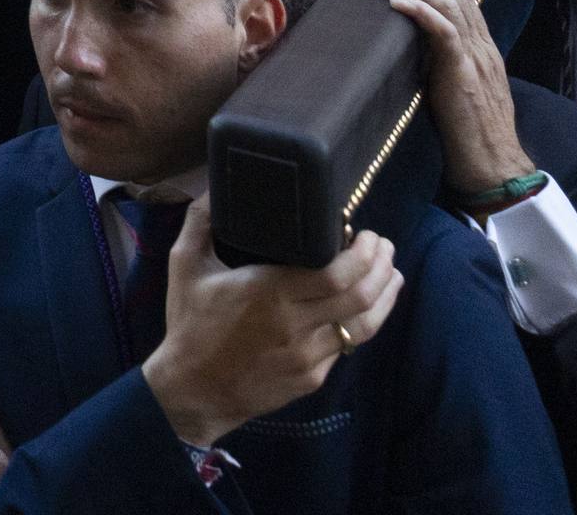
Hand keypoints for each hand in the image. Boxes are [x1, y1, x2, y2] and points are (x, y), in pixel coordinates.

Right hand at [142, 201, 401, 447]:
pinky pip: (345, 346)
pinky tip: (362, 308)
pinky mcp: (313, 378)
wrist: (193, 390)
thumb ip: (199, 222)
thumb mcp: (184, 266)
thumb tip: (213, 187)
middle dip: (382, 268)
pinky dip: (360, 321)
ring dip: (385, 297)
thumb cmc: (190, 323)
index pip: (338, 275)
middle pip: (360, 297)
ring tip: (393, 275)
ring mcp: (309, 357)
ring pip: (365, 326)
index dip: (365, 255)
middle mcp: (297, 326)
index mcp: (270, 294)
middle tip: (385, 247)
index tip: (369, 235)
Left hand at [371, 0, 534, 199]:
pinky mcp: (465, 74)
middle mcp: (483, 48)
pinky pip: (446, 30)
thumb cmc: (469, 137)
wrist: (494, 168)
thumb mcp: (455, 92)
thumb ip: (442, 68)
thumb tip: (411, 53)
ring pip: (451, 3)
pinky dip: (420, 9)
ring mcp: (477, 59)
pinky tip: (396, 0)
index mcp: (483, 51)